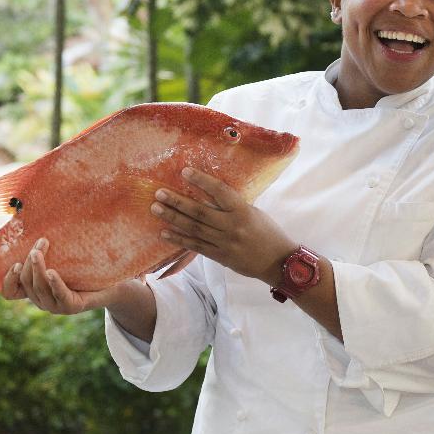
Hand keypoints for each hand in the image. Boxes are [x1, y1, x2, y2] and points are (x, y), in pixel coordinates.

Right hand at [3, 238, 129, 314]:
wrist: (109, 283)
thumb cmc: (80, 269)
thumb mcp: (58, 259)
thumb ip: (43, 251)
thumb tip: (30, 224)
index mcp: (34, 291)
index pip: (10, 293)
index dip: (8, 280)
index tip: (14, 263)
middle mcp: (42, 301)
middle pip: (26, 283)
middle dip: (29, 262)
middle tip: (39, 243)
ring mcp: (56, 306)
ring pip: (39, 288)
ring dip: (38, 267)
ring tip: (39, 250)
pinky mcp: (71, 307)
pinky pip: (59, 295)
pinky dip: (54, 282)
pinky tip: (52, 271)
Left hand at [152, 167, 293, 283]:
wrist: (278, 261)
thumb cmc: (267, 232)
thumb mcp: (254, 212)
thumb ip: (232, 205)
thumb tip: (208, 194)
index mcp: (243, 210)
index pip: (220, 191)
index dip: (202, 181)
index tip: (185, 172)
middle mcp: (232, 226)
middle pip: (200, 212)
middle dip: (177, 201)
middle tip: (159, 193)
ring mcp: (225, 243)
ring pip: (194, 229)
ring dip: (173, 218)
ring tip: (156, 209)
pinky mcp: (220, 257)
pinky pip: (196, 246)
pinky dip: (179, 239)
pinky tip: (164, 233)